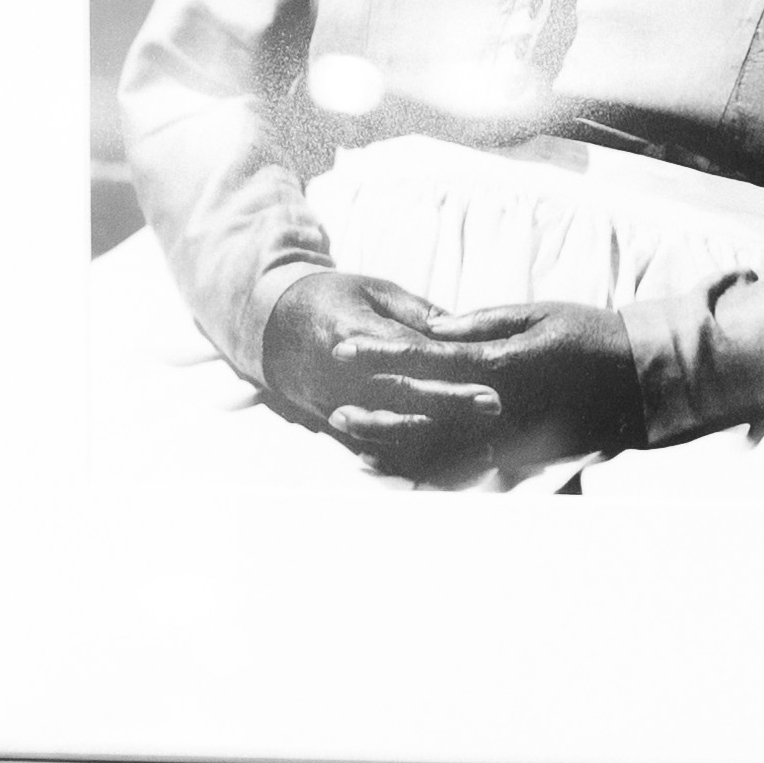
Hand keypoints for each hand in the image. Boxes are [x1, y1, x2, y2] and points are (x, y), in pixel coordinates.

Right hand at [256, 263, 510, 477]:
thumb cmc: (330, 298)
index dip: (451, 370)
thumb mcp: (372, 290)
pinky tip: (444, 472)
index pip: (412, 356)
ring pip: (394, 431)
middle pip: (406, 395)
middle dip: (453, 404)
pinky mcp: (334, 426)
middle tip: (494, 406)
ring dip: (438, 442)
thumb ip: (416, 312)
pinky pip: (376, 450)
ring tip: (482, 450)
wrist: (268, 327)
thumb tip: (462, 330)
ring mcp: (337, 404)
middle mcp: (345, 375)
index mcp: (356, 334)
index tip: (491, 377)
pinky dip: (411, 463)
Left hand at [259, 268, 646, 483]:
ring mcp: (509, 439)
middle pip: (423, 413)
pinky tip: (401, 473)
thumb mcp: (538, 315)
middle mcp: (499, 407)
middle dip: (377, 409)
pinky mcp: (520, 458)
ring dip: (395, 447)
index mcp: (500, 364)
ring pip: (439, 450)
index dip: (382, 353)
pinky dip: (428, 474)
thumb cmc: (590, 336)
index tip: (345, 347)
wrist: (640, 382)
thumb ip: (485, 323)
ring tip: (356, 445)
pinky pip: (466, 472)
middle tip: (335, 409)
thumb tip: (435, 326)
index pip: (428, 358)